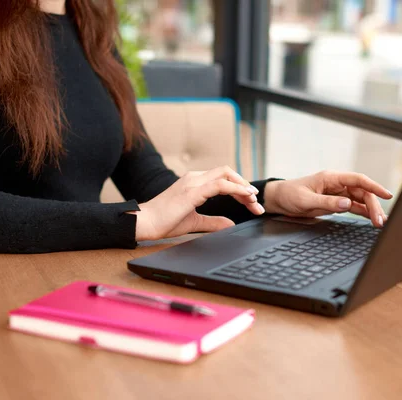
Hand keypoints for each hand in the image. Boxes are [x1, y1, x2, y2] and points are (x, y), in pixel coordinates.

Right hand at [132, 166, 263, 240]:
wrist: (145, 223)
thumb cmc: (164, 222)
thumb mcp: (195, 222)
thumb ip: (214, 221)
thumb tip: (231, 224)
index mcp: (195, 182)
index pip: (224, 179)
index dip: (240, 189)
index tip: (252, 203)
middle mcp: (195, 178)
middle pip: (228, 174)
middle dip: (245, 186)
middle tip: (256, 204)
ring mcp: (193, 182)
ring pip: (226, 175)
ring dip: (243, 187)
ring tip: (254, 201)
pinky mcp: (192, 191)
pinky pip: (219, 185)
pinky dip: (235, 189)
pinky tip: (245, 197)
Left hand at [263, 170, 392, 227]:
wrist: (280, 199)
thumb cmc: (290, 195)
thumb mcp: (307, 200)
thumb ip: (327, 202)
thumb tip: (347, 204)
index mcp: (332, 178)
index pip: (358, 180)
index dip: (374, 186)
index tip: (386, 195)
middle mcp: (338, 184)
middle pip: (362, 192)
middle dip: (373, 205)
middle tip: (380, 221)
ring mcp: (338, 193)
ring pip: (361, 200)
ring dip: (371, 211)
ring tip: (379, 223)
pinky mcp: (336, 203)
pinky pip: (354, 207)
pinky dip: (364, 213)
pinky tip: (373, 219)